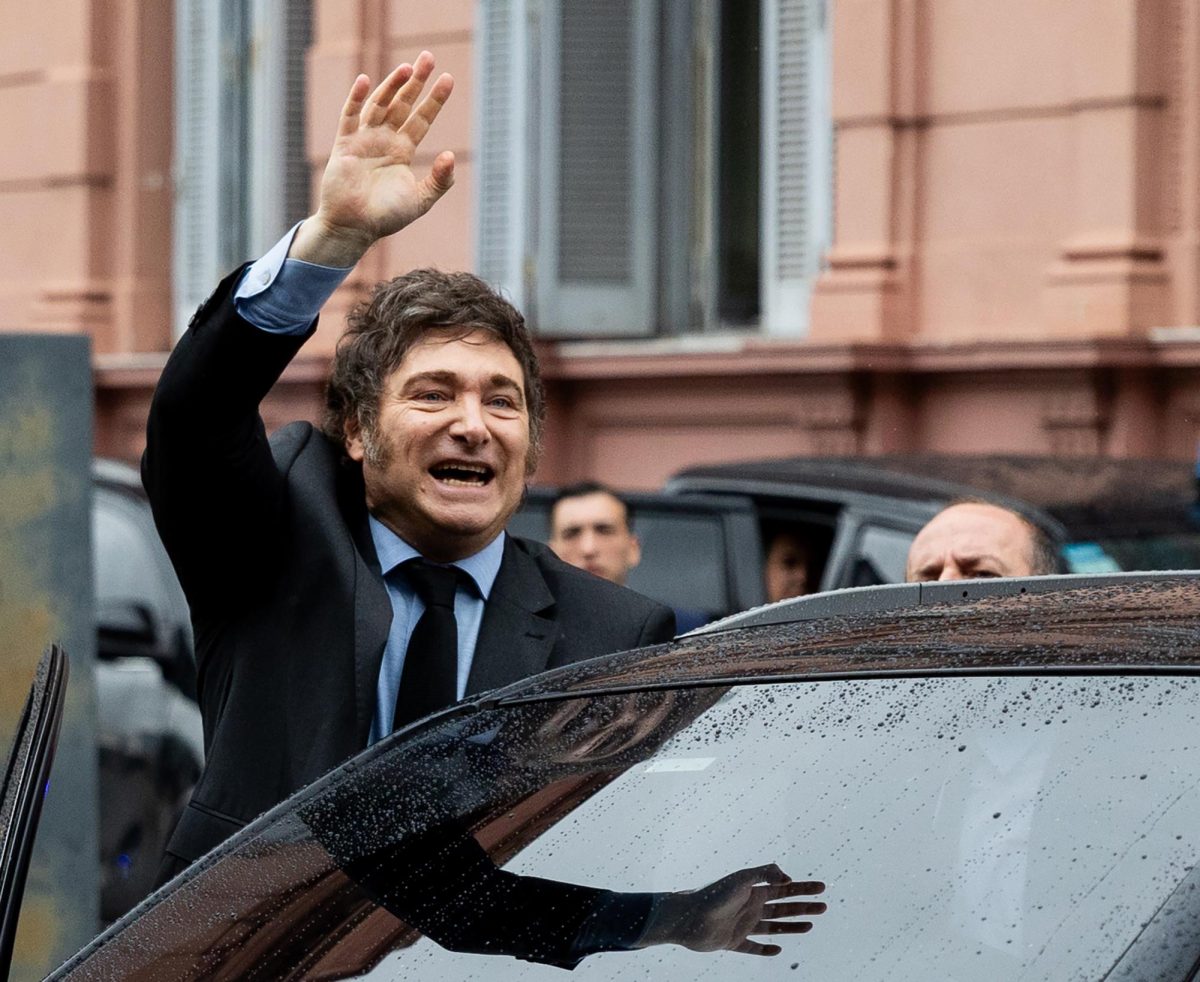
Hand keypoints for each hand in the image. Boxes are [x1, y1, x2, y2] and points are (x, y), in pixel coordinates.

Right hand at [292, 51, 455, 266]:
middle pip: (402, 104)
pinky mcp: (345, 145)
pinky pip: (350, 117)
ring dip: (392, 85)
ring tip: (407, 68)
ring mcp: (364, 140)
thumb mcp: (420, 200)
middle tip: (429, 57)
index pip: (422, 119)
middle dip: (415, 82)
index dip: (434, 100)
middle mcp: (384, 140)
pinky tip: (365, 81)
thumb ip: (438, 181)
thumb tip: (451, 156)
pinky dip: (356, 99)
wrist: (355, 228)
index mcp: (402, 151)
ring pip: (379, 105)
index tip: (448, 79)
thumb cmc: (387, 217)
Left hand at [643, 863, 825, 956]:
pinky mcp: (733, 942)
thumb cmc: (713, 895)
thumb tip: (788, 878)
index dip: (803, 888)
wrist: (687, 917)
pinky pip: (753, 947)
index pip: (784, 888)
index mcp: (752, 890)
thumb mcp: (742, 879)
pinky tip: (778, 950)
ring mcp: (742, 924)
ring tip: (810, 926)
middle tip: (824, 907)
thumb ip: (765, 873)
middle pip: (782, 906)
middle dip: (803, 906)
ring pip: (773, 927)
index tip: (822, 888)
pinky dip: (765, 950)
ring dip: (792, 927)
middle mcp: (749, 906)